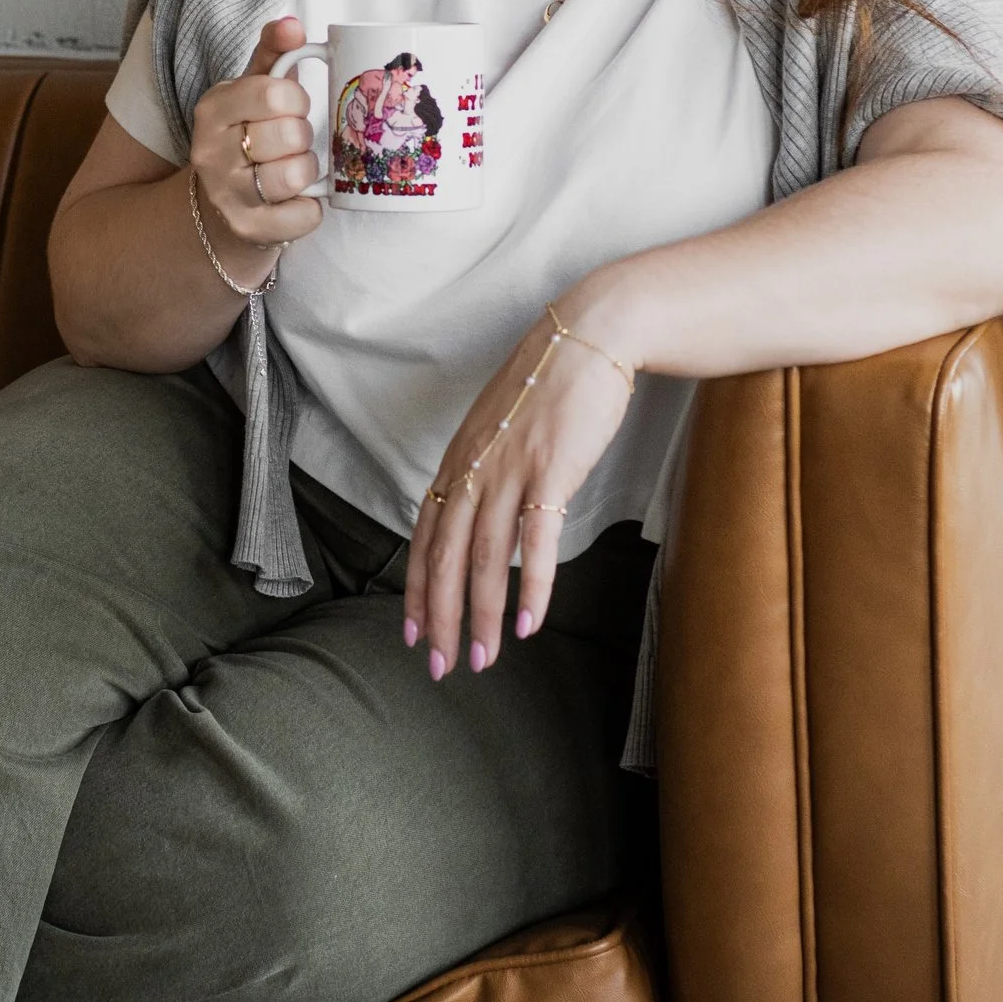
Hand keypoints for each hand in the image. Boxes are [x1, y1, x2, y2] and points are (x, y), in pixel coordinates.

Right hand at [188, 15, 324, 270]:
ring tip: (294, 167)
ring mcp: (227, 195)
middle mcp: (210, 153)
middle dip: (303, 136)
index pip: (276, 94)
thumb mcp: (251, 88)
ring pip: (297, 175)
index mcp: (212, 109)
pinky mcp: (249, 230)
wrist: (217, 204)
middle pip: (290, 135)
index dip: (297, 99)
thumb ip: (272, 51)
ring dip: (308, 170)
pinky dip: (311, 207)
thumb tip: (292, 25)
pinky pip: (305, 215)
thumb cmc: (245, 135)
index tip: (290, 107)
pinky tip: (296, 199)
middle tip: (291, 141)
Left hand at [404, 294, 637, 680]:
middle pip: (447, 556)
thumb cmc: (551, 382)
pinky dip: (532, 587)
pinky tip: (528, 623)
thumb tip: (484, 514)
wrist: (590, 334)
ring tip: (482, 657)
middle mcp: (474, 467)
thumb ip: (486, 469)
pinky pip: (537, 541)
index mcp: (459, 459)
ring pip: (485, 557)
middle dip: (440, 617)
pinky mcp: (552, 470)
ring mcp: (510, 468)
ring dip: (481, 613)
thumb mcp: (502, 425)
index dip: (416, 588)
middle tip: (440, 667)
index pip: (425, 535)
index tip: (412, 633)